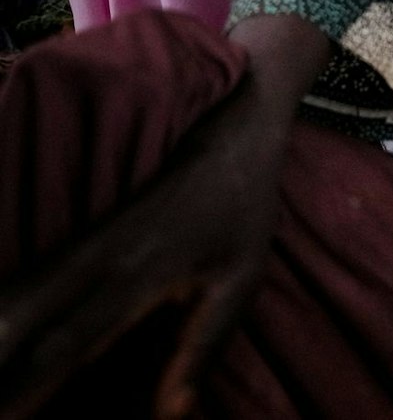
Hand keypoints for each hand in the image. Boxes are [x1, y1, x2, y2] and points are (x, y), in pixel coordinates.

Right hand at [0, 75, 289, 417]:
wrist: (228, 130)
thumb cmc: (239, 211)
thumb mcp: (239, 280)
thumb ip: (201, 348)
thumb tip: (171, 415)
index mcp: (134, 276)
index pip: (64, 345)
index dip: (26, 388)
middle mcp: (92, 261)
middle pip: (15, 319)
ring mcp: (76, 247)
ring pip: (12, 298)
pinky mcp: (73, 241)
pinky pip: (23, 283)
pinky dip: (4, 314)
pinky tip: (1, 335)